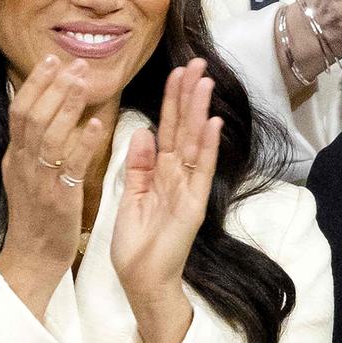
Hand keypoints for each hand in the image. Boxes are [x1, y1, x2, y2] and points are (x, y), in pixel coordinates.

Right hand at [0, 57, 103, 280]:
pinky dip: (82, 142)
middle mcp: (23, 164)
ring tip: (82, 81)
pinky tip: (95, 124)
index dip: (35, 83)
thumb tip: (41, 112)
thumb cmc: (38, 217)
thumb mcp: (27, 176)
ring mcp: (39, 181)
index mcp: (16, 157)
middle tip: (73, 62)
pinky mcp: (59, 198)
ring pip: (48, 135)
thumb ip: (33, 146)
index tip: (52, 59)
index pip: (19, 110)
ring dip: (66, 105)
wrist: (32, 259)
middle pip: (31, 115)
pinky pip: (70, 165)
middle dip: (51, 85)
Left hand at [112, 58, 221, 306]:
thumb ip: (138, 165)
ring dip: (200, 112)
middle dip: (189, 95)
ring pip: (194, 142)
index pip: (168, 129)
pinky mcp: (193, 204)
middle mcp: (179, 175)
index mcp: (161, 173)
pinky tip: (211, 123)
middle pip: (184, 128)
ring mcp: (189, 188)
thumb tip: (143, 132)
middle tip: (197, 63)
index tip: (177, 72)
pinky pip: (200, 171)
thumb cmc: (135, 244)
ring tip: (205, 82)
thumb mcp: (130, 197)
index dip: (172, 101)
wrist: (140, 279)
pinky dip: (206, 147)